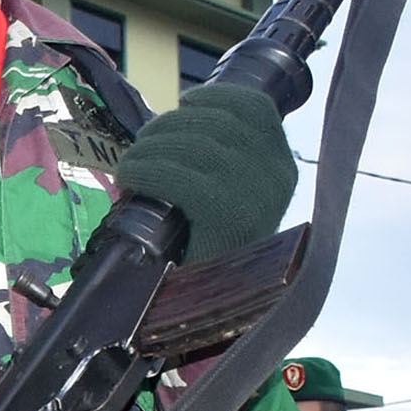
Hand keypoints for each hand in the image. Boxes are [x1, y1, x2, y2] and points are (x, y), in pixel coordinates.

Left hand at [113, 82, 293, 260]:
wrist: (212, 313)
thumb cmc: (209, 252)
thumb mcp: (230, 198)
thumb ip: (218, 161)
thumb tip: (172, 125)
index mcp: (281, 166)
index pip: (253, 107)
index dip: (211, 98)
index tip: (184, 104)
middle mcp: (276, 176)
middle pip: (217, 122)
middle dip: (170, 125)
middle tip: (144, 143)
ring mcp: (256, 196)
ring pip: (195, 145)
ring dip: (151, 146)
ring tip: (132, 163)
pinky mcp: (229, 217)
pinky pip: (181, 177)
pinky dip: (148, 170)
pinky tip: (130, 177)